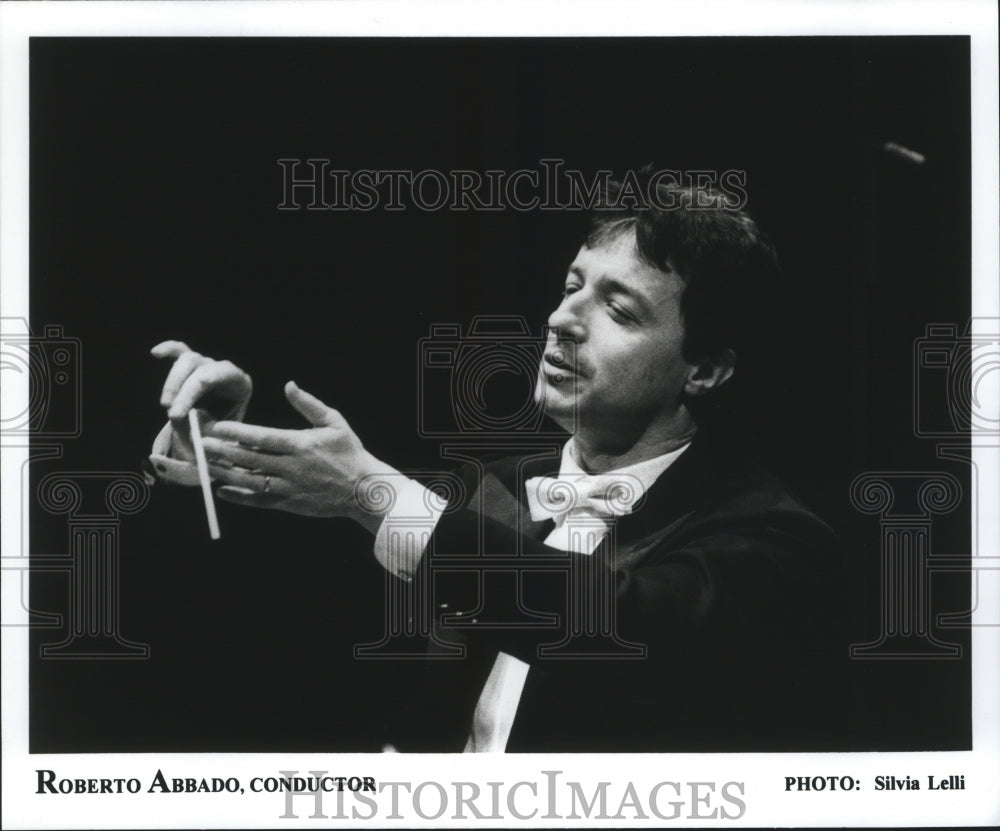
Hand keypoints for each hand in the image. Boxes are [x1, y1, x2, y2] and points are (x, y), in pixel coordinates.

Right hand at [150, 340, 252, 469]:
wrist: (215, 434)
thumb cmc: (220, 433)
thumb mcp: (218, 435)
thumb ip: (207, 429)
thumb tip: (193, 425)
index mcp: (240, 383)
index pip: (218, 376)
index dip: (192, 394)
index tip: (176, 415)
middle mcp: (224, 369)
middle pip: (201, 367)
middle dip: (182, 392)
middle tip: (171, 415)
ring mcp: (208, 364)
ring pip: (188, 359)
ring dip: (172, 383)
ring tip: (166, 406)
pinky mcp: (191, 364)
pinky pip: (179, 350)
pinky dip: (168, 350)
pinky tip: (155, 352)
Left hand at [201, 381, 398, 533]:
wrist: (364, 490)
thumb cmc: (349, 452)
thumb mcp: (334, 422)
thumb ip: (309, 404)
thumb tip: (288, 385)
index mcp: (301, 445)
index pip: (262, 438)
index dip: (237, 432)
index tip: (217, 427)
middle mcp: (292, 467)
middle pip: (250, 459)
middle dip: (222, 451)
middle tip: (199, 444)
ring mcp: (289, 487)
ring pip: (250, 481)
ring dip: (225, 473)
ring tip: (205, 465)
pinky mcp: (289, 504)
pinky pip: (258, 501)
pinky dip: (239, 497)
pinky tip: (222, 490)